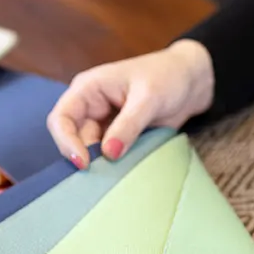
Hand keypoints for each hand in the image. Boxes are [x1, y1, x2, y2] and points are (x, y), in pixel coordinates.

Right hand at [47, 39, 214, 166]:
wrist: (192, 81)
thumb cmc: (168, 77)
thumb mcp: (149, 98)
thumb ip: (129, 125)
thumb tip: (109, 154)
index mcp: (88, 89)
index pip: (61, 119)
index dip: (66, 142)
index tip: (84, 163)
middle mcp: (90, 107)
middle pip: (72, 139)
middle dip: (85, 158)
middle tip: (104, 176)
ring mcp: (103, 123)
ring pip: (90, 151)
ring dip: (100, 165)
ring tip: (117, 176)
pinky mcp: (117, 137)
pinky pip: (107, 156)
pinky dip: (114, 166)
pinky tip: (125, 173)